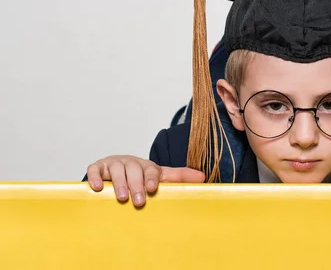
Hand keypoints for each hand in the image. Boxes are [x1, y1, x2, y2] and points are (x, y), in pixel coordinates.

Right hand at [86, 155, 205, 206]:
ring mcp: (114, 164)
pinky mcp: (98, 167)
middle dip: (136, 184)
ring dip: (119, 183)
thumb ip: (179, 177)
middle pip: (134, 170)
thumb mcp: (159, 176)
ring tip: (121, 197)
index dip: (152, 178)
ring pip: (116, 170)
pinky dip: (95, 177)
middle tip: (137, 201)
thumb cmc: (140, 176)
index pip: (151, 170)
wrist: (116, 170)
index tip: (152, 188)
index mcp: (147, 166)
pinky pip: (94, 170)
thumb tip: (203, 178)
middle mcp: (131, 163)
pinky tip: (96, 188)